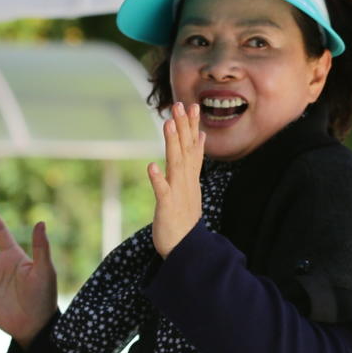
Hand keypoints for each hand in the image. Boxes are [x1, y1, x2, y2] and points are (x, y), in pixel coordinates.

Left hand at [148, 102, 204, 258]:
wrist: (186, 248)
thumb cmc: (184, 217)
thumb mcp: (191, 186)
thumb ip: (194, 162)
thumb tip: (200, 137)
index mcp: (190, 177)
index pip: (193, 147)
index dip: (192, 126)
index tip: (191, 105)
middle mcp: (186, 182)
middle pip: (185, 149)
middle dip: (183, 126)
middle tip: (180, 104)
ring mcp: (178, 194)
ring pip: (175, 164)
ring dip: (172, 144)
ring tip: (168, 124)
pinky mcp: (168, 208)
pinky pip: (162, 192)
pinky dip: (158, 179)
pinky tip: (151, 167)